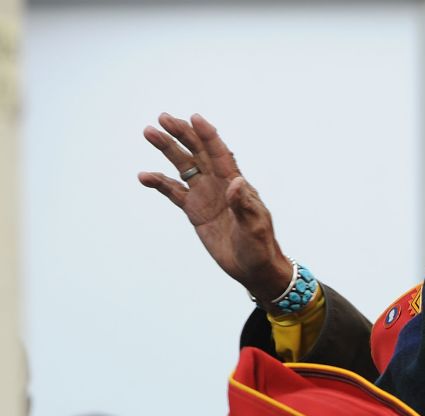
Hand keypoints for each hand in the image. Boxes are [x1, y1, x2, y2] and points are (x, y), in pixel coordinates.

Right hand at [138, 113, 292, 301]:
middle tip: (163, 118)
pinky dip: (159, 182)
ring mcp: (205, 195)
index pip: (220, 154)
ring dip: (167, 149)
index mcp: (236, 184)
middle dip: (182, 134)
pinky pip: (173, 191)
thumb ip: (244, 206)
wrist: (254, 268)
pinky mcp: (195, 210)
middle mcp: (219, 184)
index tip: (195, 117)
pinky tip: (144, 176)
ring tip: (149, 132)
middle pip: (198, 152)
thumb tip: (237, 183)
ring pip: (184, 165)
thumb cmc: (260, 247)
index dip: (208, 136)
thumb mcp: (254, 227)